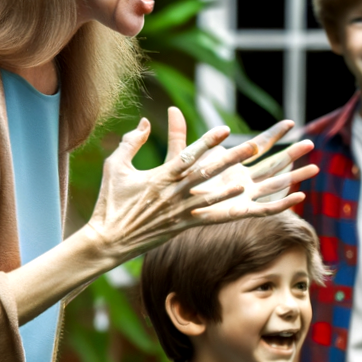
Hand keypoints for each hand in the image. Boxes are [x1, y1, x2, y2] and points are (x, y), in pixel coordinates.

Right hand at [81, 110, 318, 263]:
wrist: (107, 240)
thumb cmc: (110, 201)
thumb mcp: (115, 166)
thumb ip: (131, 142)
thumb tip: (145, 121)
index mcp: (159, 177)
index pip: (187, 155)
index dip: (207, 142)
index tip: (224, 129)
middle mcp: (172, 194)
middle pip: (206, 173)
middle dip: (230, 159)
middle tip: (252, 146)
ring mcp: (179, 212)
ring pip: (212, 196)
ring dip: (233, 185)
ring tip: (254, 177)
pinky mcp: (182, 227)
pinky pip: (210, 218)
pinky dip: (227, 210)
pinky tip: (243, 202)